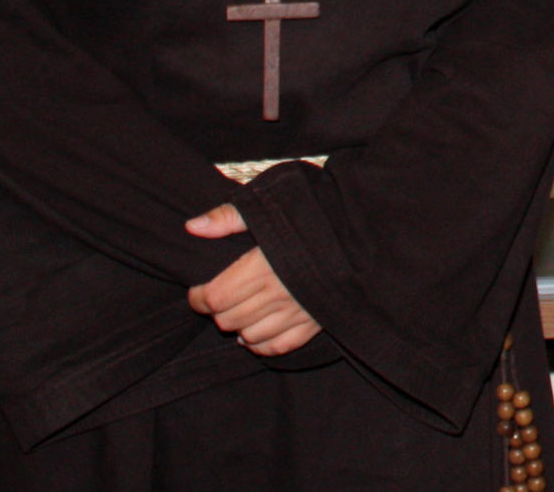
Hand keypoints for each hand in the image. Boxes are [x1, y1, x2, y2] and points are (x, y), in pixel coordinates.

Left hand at [184, 205, 321, 355]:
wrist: (361, 233)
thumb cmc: (314, 216)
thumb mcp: (269, 207)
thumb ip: (228, 218)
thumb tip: (192, 227)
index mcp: (263, 266)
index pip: (215, 296)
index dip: (198, 297)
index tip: (198, 290)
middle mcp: (279, 294)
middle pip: (228, 319)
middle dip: (217, 310)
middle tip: (220, 297)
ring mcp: (298, 312)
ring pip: (250, 335)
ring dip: (238, 326)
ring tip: (238, 311)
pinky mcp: (315, 322)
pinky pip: (279, 346)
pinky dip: (261, 344)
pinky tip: (255, 333)